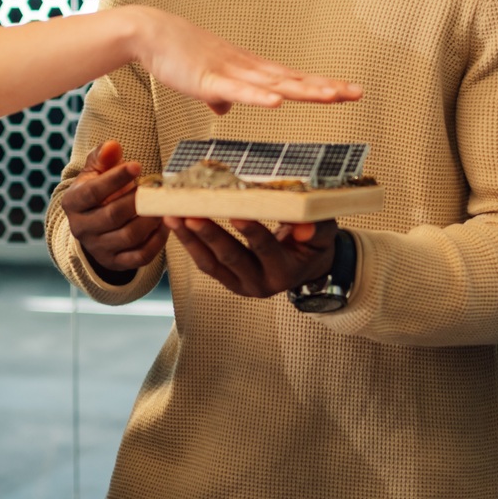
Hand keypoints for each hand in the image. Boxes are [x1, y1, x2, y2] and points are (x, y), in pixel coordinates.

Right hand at [61, 140, 166, 276]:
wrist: (92, 224)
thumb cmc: (97, 190)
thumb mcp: (95, 171)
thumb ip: (103, 157)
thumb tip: (113, 146)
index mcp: (72, 203)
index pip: (92, 192)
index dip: (115, 179)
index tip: (137, 166)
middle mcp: (81, 228)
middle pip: (112, 215)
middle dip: (137, 201)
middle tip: (156, 189)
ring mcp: (98, 248)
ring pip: (128, 237)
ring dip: (149, 220)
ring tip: (162, 205)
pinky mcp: (115, 263)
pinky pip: (140, 257)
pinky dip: (156, 242)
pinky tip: (165, 225)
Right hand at [125, 6, 361, 114]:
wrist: (150, 33)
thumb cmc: (177, 55)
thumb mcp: (205, 83)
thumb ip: (219, 97)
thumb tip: (225, 110)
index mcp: (250, 70)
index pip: (293, 79)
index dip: (320, 85)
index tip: (348, 90)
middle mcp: (248, 68)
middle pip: (294, 80)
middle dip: (326, 87)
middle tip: (358, 92)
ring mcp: (230, 72)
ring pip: (274, 84)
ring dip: (303, 90)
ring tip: (331, 96)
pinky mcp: (209, 79)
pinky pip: (237, 91)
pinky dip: (258, 96)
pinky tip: (278, 101)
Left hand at [168, 216, 336, 297]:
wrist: (307, 267)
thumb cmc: (314, 245)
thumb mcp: (325, 235)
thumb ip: (317, 228)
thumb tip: (304, 226)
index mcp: (285, 272)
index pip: (265, 249)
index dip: (252, 232)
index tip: (237, 213)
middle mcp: (261, 284)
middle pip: (231, 258)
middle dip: (209, 235)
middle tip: (190, 214)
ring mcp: (241, 285)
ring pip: (211, 264)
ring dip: (190, 239)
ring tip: (172, 217)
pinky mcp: (228, 281)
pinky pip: (205, 264)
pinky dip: (190, 244)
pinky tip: (176, 225)